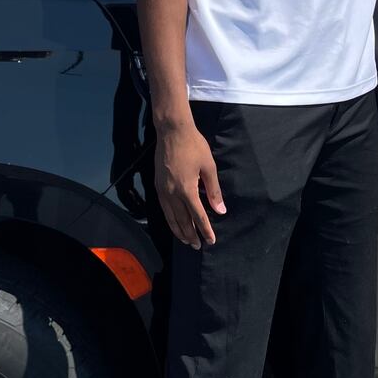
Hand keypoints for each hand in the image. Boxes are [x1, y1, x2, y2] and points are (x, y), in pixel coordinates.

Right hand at [155, 122, 224, 247]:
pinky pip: (164, 209)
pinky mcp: (157, 185)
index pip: (198, 216)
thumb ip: (214, 190)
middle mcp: (172, 193)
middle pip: (182, 221)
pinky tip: (174, 223)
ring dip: (179, 231)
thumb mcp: (209, 167)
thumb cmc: (194, 146)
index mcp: (187, 189)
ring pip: (170, 217)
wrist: (172, 131)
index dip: (205, 230)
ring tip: (186, 240)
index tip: (211, 241)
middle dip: (191, 235)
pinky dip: (169, 220)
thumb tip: (220, 210)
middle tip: (197, 246)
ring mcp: (163, 190)